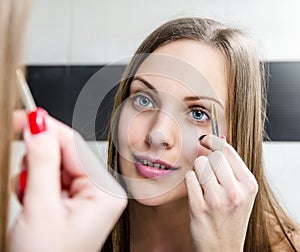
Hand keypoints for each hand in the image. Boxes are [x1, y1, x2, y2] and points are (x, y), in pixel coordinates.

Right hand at [10, 110, 126, 251]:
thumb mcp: (42, 208)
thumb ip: (41, 163)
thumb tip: (39, 126)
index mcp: (105, 192)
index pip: (76, 146)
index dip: (49, 128)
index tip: (28, 115)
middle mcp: (102, 192)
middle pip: (67, 155)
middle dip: (41, 156)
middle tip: (22, 157)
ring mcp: (89, 198)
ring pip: (57, 166)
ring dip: (37, 173)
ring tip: (29, 194)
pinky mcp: (74, 202)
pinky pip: (54, 179)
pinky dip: (38, 183)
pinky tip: (33, 198)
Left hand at [185, 135, 257, 251]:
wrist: (223, 249)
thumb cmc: (231, 219)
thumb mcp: (242, 193)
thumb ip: (232, 167)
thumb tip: (218, 139)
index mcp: (249, 184)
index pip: (228, 150)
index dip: (214, 141)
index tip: (206, 140)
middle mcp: (235, 192)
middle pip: (213, 155)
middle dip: (206, 158)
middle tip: (206, 168)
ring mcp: (217, 200)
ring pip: (199, 164)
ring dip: (198, 170)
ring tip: (203, 183)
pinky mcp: (199, 208)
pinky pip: (189, 178)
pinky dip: (190, 181)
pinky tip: (196, 191)